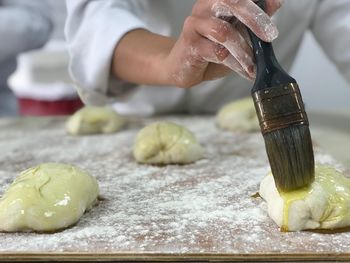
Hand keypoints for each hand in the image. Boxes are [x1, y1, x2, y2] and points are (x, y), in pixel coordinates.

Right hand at [164, 0, 282, 86]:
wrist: (182, 66)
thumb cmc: (209, 49)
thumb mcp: (236, 32)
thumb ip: (253, 19)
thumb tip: (275, 3)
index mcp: (217, 0)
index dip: (257, 1)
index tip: (275, 5)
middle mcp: (205, 7)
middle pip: (232, 2)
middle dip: (255, 19)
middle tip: (270, 35)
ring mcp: (195, 24)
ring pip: (224, 32)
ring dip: (243, 50)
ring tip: (252, 64)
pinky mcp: (190, 44)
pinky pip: (216, 52)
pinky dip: (234, 63)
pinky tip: (243, 70)